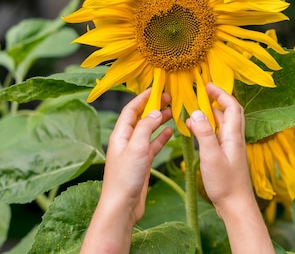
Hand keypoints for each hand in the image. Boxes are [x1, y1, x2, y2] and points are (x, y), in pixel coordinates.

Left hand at [101, 88, 173, 222]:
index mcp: (120, 134)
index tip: (157, 88)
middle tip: (170, 98)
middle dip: (154, 107)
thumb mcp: (136, 147)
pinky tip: (170, 131)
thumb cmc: (125, 178)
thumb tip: (155, 111)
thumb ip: (145, 127)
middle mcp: (126, 141)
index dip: (143, 97)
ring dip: (159, 120)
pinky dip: (161, 136)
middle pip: (141, 118)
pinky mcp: (142, 163)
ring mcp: (134, 152)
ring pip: (148, 130)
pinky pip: (153, 144)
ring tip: (173, 111)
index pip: (131, 109)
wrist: (122, 206)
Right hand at [186, 83, 274, 253]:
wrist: (236, 206)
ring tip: (199, 107)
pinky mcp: (228, 156)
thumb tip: (197, 112)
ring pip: (225, 123)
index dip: (221, 93)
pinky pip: (220, 134)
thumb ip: (204, 133)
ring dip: (214, 112)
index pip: (231, 106)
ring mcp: (232, 148)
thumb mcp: (211, 156)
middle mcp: (235, 139)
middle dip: (219, 99)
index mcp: (233, 136)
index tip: (207, 85)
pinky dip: (211, 126)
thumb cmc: (225, 184)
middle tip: (204, 92)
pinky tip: (200, 130)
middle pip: (231, 112)